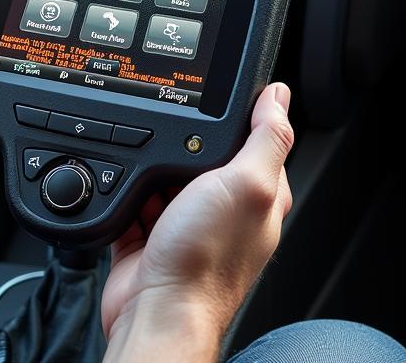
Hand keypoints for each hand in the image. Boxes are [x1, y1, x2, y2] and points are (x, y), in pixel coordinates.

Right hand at [101, 83, 294, 362]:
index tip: (216, 96)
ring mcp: (185, 220)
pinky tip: (128, 187)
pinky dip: (126, 187)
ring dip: (150, 164)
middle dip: (183, 141)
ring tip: (150, 169)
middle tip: (174, 137)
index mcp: (259, 195)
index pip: (257, 138)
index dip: (240, 115)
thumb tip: (278, 95)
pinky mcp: (150, 231)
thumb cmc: (205, 261)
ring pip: (164, 170)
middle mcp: (225, 208)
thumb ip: (265, 138)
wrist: (156, 309)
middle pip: (201, 151)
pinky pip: (134, 194)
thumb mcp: (246, 184)